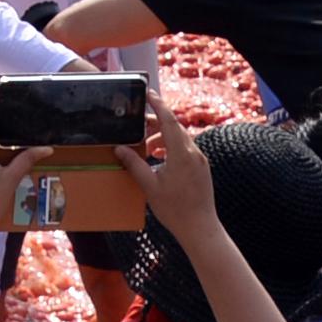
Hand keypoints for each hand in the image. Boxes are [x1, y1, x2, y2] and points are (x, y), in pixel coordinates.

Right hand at [109, 90, 215, 235]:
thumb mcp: (150, 186)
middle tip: (138, 124)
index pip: (169, 121)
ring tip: (146, 147)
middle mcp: (194, 153)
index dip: (158, 105)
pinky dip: (171, 147)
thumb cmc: (175, 209)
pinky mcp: (202, 169)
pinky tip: (159, 158)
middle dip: (156, 123)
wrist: (200, 228)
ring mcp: (200, 161)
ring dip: (163, 137)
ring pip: (180, 139)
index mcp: (181, 153)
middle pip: (174, 128)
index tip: (148, 93)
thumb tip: (120, 148)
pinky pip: (186, 150)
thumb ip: (135, 164)